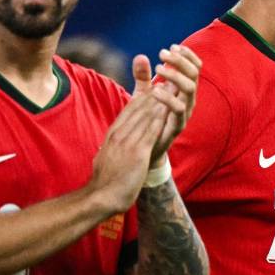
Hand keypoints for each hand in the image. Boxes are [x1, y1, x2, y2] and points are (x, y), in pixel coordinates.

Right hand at [89, 93, 168, 213]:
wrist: (101, 196)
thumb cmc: (106, 180)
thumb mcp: (106, 156)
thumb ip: (112, 146)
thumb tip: (111, 143)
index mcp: (114, 133)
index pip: (130, 109)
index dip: (145, 96)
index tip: (157, 85)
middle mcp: (120, 133)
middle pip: (140, 107)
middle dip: (156, 92)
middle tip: (170, 78)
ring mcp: (128, 141)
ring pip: (146, 115)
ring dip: (161, 99)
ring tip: (173, 86)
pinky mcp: (137, 152)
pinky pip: (151, 130)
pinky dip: (160, 117)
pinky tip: (169, 108)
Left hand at [132, 45, 201, 163]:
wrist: (146, 149)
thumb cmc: (148, 120)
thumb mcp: (143, 95)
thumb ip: (143, 77)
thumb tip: (141, 56)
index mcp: (183, 90)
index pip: (194, 67)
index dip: (187, 55)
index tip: (173, 46)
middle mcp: (188, 99)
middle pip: (194, 74)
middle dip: (180, 61)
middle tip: (162, 53)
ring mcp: (185, 112)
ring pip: (190, 88)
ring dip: (175, 75)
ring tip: (159, 68)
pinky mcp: (177, 125)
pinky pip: (179, 109)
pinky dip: (168, 97)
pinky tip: (155, 90)